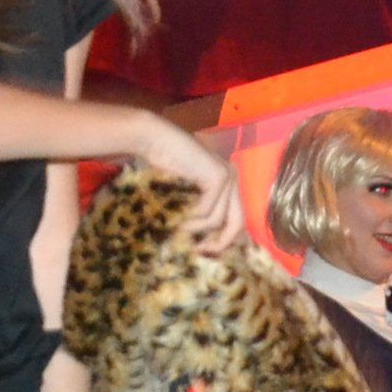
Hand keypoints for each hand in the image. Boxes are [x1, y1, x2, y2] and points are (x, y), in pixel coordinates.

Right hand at [131, 114, 242, 251]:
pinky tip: (181, 218)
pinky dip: (194, 219)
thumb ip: (198, 208)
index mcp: (229, 183)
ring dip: (198, 229)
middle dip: (220, 242)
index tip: (206, 251)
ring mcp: (228, 177)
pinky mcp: (218, 177)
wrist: (154, 139)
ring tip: (181, 230)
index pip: (237, 218)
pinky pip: (209, 211)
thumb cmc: (164, 164)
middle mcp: (233, 178)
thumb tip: (202, 241)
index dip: (225, 238)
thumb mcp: (186, 192)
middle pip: (237, 222)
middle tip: (200, 252)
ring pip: (219, 219)